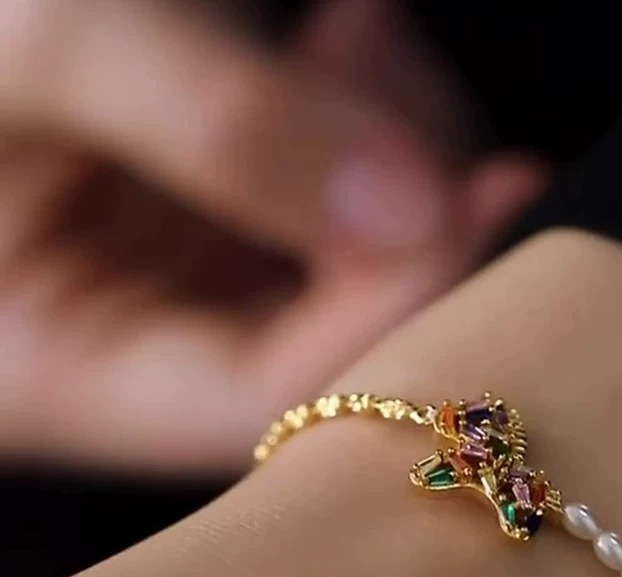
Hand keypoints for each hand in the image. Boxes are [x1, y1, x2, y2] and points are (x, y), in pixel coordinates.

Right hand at [0, 0, 545, 469]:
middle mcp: (138, 353)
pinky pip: (326, 209)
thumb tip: (411, 207)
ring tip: (361, 33)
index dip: (386, 311)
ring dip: (398, 160)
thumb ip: (219, 126)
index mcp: (63, 372)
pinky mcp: (213, 228)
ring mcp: (182, 291)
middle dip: (402, 219)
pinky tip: (352, 36)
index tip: (472, 194)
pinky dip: (364, 126)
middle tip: (395, 78)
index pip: (272, 394)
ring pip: (347, 275)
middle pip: (329, 343)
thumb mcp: (49, 54)